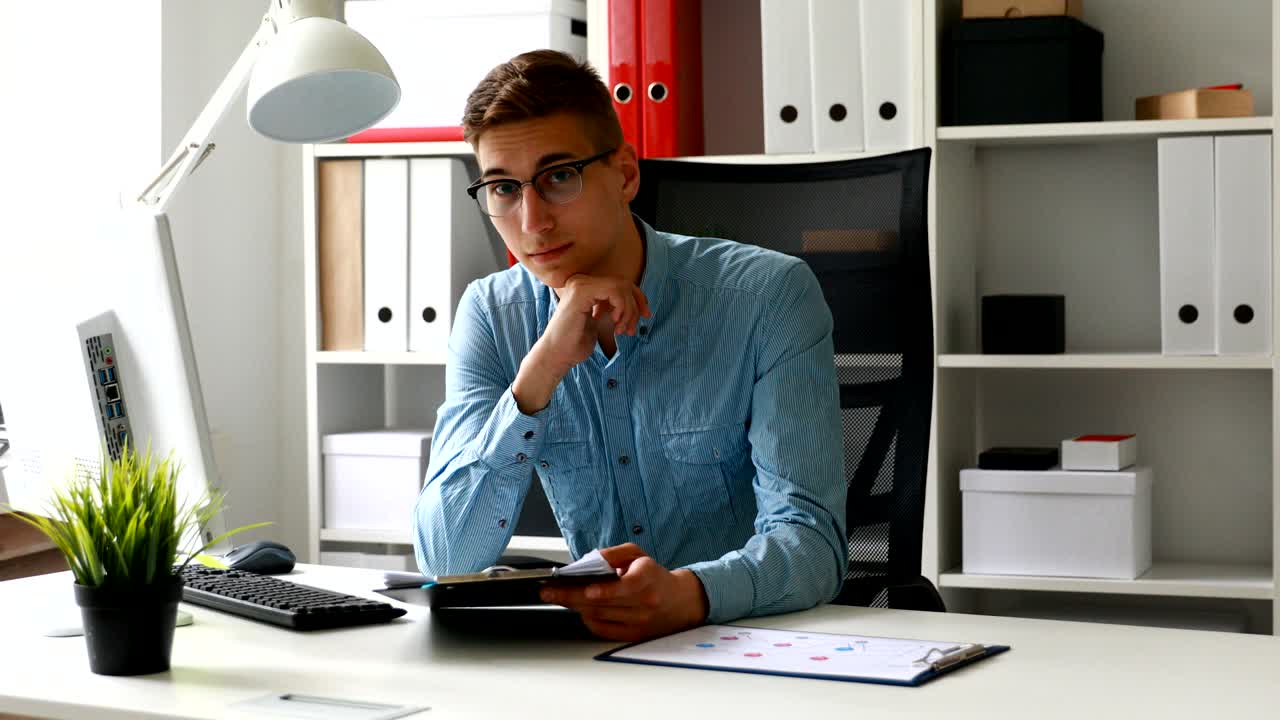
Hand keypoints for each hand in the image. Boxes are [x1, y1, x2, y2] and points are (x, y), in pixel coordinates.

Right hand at [512, 275, 650, 413]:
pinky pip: (614, 292)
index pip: (620, 284)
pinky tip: (615, 323)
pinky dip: (622, 308)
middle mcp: (581, 281)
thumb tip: (641, 303)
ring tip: (622, 330)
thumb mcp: (602, 321)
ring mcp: (580, 284)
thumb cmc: (576, 342)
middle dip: (635, 305)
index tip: (646, 316)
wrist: (557, 355)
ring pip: (621, 287)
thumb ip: (614, 308)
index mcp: (585, 286)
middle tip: (633, 328)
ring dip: (628, 311)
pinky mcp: (581, 291)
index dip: (637, 298)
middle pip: (623, 283)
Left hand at [540, 543, 708, 641]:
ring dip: (575, 606)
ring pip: (599, 616)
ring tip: (557, 597)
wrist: (679, 602)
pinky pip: (602, 629)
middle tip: (549, 591)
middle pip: (603, 603)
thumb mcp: (637, 555)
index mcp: (648, 578)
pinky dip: (587, 618)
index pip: (625, 587)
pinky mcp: (632, 635)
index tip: (585, 589)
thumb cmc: (653, 575)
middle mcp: (645, 603)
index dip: (605, 590)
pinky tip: (578, 609)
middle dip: (572, 596)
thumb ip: (613, 554)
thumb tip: (588, 561)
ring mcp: (639, 622)